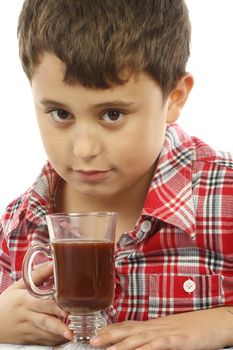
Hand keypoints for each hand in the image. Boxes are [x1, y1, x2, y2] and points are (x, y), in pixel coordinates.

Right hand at [0, 263, 72, 345]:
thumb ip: (39, 274)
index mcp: (23, 300)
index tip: (66, 311)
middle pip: (44, 321)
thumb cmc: (8, 302)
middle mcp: (26, 316)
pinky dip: (55, 340)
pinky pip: (44, 341)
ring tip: (71, 335)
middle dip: (58, 327)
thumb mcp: (19, 285)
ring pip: (45, 334)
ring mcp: (27, 330)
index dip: (53, 307)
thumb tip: (55, 263)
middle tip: (71, 331)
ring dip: (59, 335)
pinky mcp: (29, 340)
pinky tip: (64, 337)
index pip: (40, 304)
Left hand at [90, 307, 232, 349]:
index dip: (111, 330)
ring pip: (139, 337)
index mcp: (154, 325)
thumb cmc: (194, 328)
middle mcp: (156, 326)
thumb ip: (155, 337)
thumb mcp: (171, 332)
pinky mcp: (178, 340)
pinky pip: (158, 344)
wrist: (215, 321)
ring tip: (105, 349)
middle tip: (92, 340)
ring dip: (120, 344)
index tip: (96, 334)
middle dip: (109, 335)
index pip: (128, 325)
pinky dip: (145, 349)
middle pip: (128, 329)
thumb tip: (140, 344)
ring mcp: (166, 332)